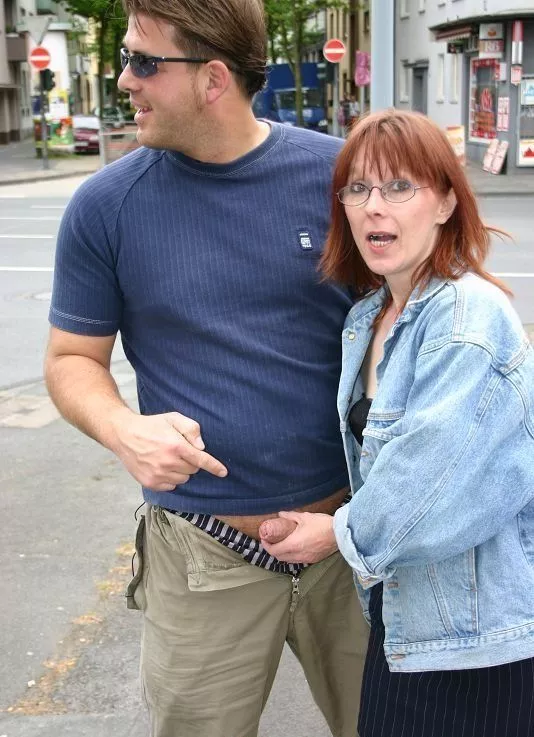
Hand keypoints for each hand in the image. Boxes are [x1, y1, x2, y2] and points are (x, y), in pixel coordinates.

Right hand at [109, 408, 227, 490]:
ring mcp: (158, 475)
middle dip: (190, 462)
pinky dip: (170, 479)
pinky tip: (161, 467)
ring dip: (181, 471)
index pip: (201, 460)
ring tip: (168, 458)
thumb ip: (191, 429)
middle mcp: (168, 463)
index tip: (224, 472)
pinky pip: (171, 486)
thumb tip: (201, 446)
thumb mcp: (173, 418)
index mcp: (176, 446)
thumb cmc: (151, 425)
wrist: (124, 435)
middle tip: (178, 451)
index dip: (214, 467)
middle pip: (193, 470)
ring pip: (183, 479)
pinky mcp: (150, 483)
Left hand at [260, 511, 337, 563]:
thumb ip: (290, 516)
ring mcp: (306, 559)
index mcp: (293, 544)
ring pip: (289, 560)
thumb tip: (280, 514)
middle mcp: (298, 555)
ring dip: (282, 554)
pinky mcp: (314, 560)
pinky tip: (295, 548)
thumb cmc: (321, 524)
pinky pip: (298, 560)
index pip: (274, 551)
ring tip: (282, 544)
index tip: (264, 539)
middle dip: (273, 550)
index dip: (266, 545)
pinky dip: (292, 556)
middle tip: (271, 541)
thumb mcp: (304, 517)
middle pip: (279, 557)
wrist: (339, 533)